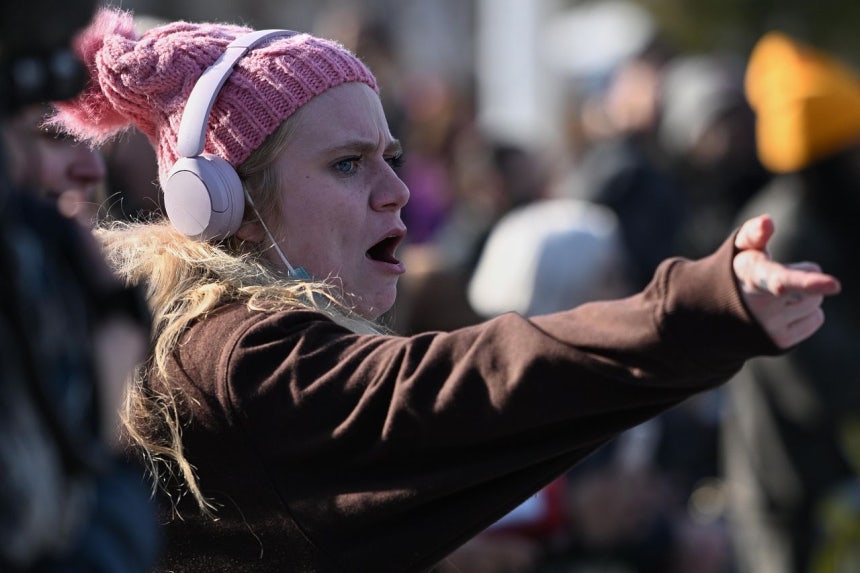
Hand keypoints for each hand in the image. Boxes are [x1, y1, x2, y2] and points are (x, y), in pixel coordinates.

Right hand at [733, 214, 840, 348]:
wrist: (713, 314)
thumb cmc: (736, 273)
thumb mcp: (738, 251)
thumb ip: (753, 233)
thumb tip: (767, 222)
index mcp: (752, 279)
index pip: (781, 281)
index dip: (808, 282)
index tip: (834, 285)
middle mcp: (760, 308)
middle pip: (811, 288)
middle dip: (799, 281)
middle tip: (771, 282)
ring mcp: (770, 329)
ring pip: (815, 304)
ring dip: (801, 298)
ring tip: (773, 299)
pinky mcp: (780, 343)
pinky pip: (815, 320)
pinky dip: (803, 313)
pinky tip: (779, 313)